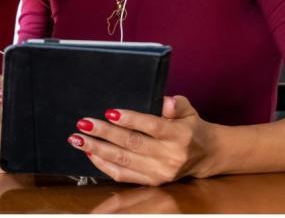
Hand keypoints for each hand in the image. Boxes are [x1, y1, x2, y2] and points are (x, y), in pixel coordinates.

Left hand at [67, 95, 217, 185]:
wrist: (206, 155)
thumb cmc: (191, 127)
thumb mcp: (189, 110)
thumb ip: (176, 105)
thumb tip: (165, 101)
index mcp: (179, 136)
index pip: (151, 126)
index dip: (130, 120)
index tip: (109, 112)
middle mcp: (169, 156)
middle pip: (132, 144)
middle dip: (104, 134)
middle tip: (84, 124)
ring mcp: (159, 172)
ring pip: (123, 161)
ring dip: (97, 149)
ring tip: (78, 139)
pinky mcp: (152, 182)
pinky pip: (123, 175)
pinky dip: (104, 164)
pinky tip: (90, 152)